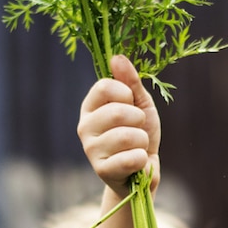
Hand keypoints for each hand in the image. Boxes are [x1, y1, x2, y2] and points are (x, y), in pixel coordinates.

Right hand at [77, 55, 159, 196]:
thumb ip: (130, 81)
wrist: (142, 169)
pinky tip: (135, 163)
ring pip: (128, 136)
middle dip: (139, 120)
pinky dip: (142, 159)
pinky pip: (131, 158)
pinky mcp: (101, 170)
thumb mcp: (139, 103)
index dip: (126, 94)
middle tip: (137, 129)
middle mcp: (84, 126)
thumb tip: (117, 57)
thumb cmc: (139, 133)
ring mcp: (90, 149)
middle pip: (117, 112)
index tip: (131, 104)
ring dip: (142, 140)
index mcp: (91, 106)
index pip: (104, 87)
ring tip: (136, 146)